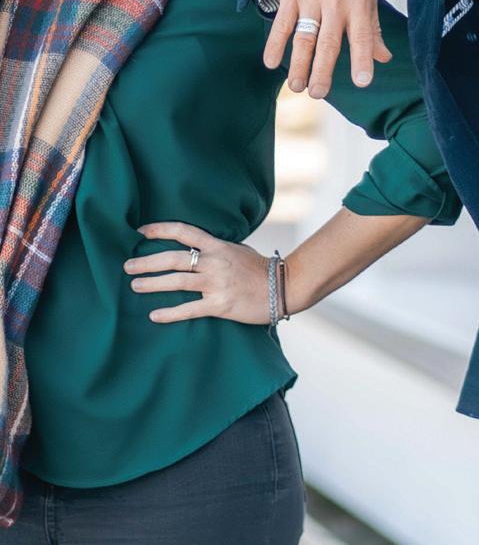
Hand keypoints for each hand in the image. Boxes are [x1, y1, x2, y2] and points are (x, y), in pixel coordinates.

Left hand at [127, 221, 278, 324]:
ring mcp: (217, 283)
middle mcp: (215, 262)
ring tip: (134, 286)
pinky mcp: (221, 305)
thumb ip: (218, 248)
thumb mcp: (239, 250)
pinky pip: (189, 309)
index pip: (185, 232)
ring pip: (178, 282)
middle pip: (174, 258)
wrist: (285, 287)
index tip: (140, 231)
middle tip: (127, 266)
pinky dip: (170, 313)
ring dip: (152, 284)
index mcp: (219, 246)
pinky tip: (154, 315)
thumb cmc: (261, 269)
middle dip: (147, 261)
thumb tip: (198, 247)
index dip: (161, 229)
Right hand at [262, 0, 389, 98]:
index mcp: (357, 4)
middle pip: (329, 41)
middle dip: (323, 69)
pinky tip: (271, 63)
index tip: (362, 81)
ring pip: (304, 36)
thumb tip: (384, 58)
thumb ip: (372, 28)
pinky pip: (281, 22)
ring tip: (297, 86)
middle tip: (319, 94)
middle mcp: (335, 3)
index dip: (362, 58)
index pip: (362, 36)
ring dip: (299, 63)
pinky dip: (275, 43)